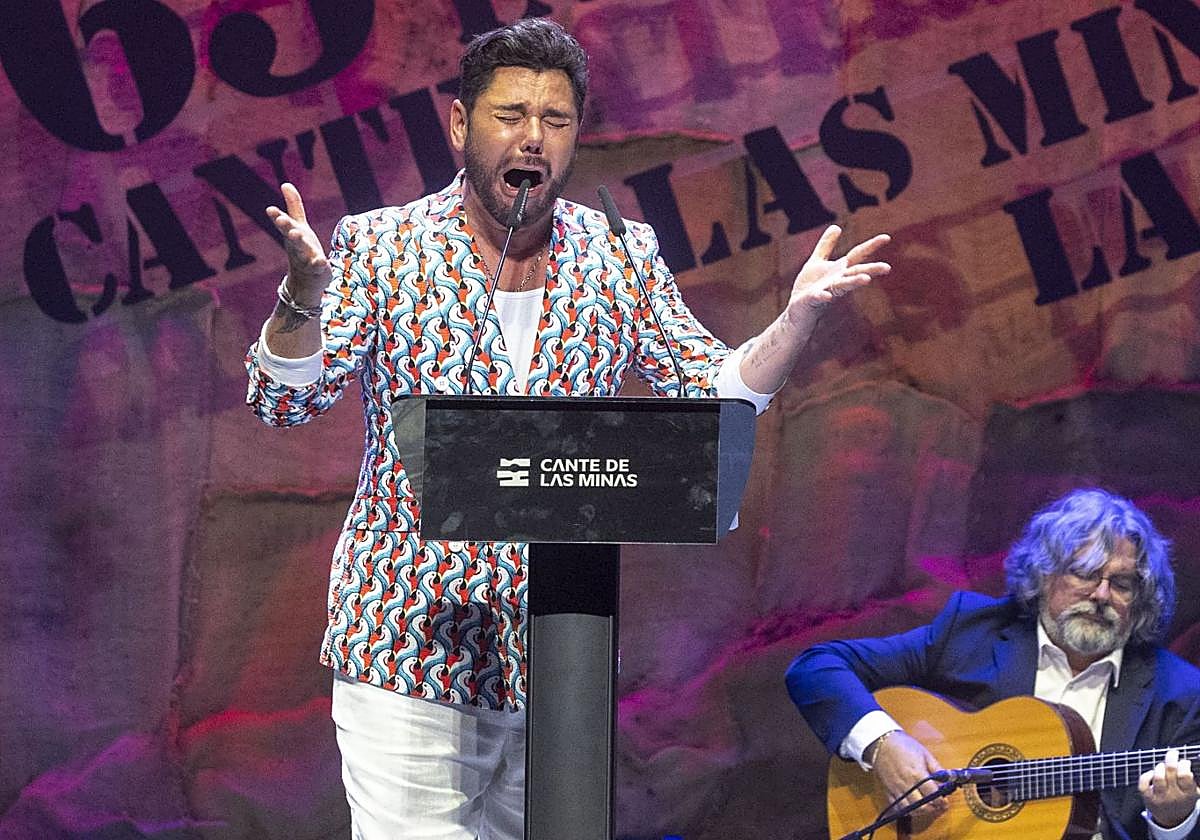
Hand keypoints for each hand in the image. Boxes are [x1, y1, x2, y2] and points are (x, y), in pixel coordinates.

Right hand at [265, 182, 328, 302]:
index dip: (277, 217)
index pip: (284, 224)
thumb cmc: (301, 248)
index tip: (270, 209)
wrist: (304, 281)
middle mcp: (297, 246)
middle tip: (281, 220)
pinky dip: (319, 264)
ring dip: (299, 243)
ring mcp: (306, 259)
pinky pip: (318, 267)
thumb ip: (294, 206)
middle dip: (286, 227)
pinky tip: (322, 261)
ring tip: (296, 234)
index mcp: (292, 234)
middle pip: (291, 236)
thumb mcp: (298, 225)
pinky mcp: (318, 270)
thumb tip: (285, 183)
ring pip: (302, 250)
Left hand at [786, 225, 889, 316]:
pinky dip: (823, 296)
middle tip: (888, 267)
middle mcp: (837, 280)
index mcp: (840, 269)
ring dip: (854, 282)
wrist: (798, 308)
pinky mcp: (813, 299)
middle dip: (871, 270)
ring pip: (843, 285)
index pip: (858, 255)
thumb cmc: (809, 286)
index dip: (872, 246)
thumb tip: (836, 226)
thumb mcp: (817, 261)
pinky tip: (827, 296)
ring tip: (866, 279)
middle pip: (856, 272)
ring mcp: (827, 290)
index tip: (886, 237)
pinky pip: (820, 297)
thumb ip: (826, 245)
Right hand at [871, 730, 949, 818]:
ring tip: (927, 806)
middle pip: (922, 806)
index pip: (933, 795)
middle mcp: (907, 784)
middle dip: (933, 808)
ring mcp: (896, 789)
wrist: (882, 743)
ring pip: (910, 810)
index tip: (945, 801)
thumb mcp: (925, 754)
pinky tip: (912, 805)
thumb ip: (938, 769)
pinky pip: (897, 807)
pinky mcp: (888, 791)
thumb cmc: (904, 745)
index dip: (942, 801)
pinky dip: (906, 810)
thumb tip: (949, 779)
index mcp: (917, 774)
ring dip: (921, 811)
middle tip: (938, 805)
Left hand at [1139, 748, 1198, 828]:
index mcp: (1188, 794)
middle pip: (1171, 773)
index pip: (1185, 777)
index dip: (1184, 765)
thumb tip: (1190, 762)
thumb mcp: (1193, 792)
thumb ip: (1193, 780)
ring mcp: (1160, 797)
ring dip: (1160, 767)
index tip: (1184, 761)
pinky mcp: (1147, 797)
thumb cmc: (1183, 799)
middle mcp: (1174, 795)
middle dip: (1171, 759)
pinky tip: (1151, 773)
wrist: (1172, 819)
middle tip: (1173, 753)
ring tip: (1163, 765)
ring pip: (1158, 778)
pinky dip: (1146, 775)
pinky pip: (1144, 784)